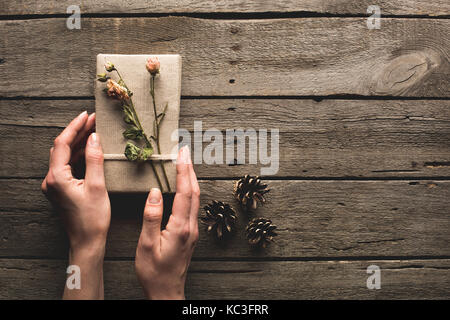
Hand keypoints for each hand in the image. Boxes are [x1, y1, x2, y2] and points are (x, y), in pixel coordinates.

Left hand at [41, 111, 109, 298]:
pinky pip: (68, 166)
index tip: (87, 114)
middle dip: (78, 132)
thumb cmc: (93, 218)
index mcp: (57, 178)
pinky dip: (79, 155)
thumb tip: (94, 137)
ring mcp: (54, 185)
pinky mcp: (61, 189)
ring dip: (79, 143)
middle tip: (94, 119)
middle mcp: (51, 180)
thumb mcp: (97, 186)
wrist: (86, 242)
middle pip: (62, 148)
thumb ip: (95, 159)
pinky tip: (91, 149)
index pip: (62, 144)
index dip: (75, 127)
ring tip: (94, 129)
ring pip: (65, 156)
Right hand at [135, 146, 199, 299]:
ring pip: (195, 198)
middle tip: (185, 151)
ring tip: (185, 163)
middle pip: (194, 192)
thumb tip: (154, 191)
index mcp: (180, 227)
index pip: (184, 192)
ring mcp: (193, 231)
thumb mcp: (147, 245)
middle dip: (190, 169)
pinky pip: (193, 206)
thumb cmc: (154, 271)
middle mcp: (191, 227)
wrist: (166, 291)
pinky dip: (189, 191)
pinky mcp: (190, 234)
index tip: (181, 154)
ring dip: (191, 179)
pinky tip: (184, 187)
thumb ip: (151, 217)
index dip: (183, 171)